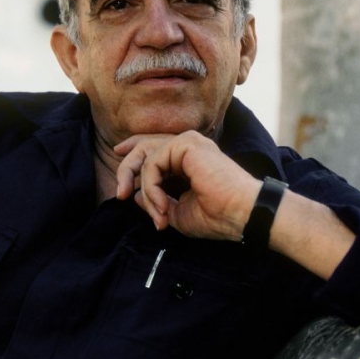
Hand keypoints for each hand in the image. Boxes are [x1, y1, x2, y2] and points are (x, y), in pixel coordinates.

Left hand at [114, 131, 260, 240]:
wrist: (242, 214)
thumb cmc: (217, 216)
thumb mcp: (177, 212)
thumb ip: (155, 201)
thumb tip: (135, 195)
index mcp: (188, 158)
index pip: (152, 147)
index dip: (131, 151)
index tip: (117, 158)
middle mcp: (188, 146)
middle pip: (143, 146)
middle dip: (126, 170)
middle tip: (120, 195)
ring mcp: (188, 142)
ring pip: (145, 155)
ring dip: (144, 188)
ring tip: (159, 213)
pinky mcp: (187, 144)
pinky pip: (153, 162)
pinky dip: (152, 186)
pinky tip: (164, 205)